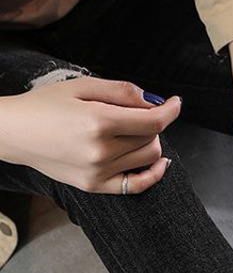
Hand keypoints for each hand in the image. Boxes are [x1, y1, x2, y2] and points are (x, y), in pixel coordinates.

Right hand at [0, 76, 181, 193]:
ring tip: (131, 132)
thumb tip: (155, 101)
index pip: (152, 120)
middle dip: (151, 123)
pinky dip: (153, 174)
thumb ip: (122, 91)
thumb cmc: (45, 105)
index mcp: (98, 121)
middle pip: (151, 138)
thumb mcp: (81, 86)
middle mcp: (101, 150)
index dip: (170, 110)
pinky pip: (137, 186)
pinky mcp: (96, 186)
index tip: (176, 103)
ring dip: (149, 143)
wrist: (14, 132)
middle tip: (134, 114)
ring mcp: (99, 172)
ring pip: (148, 158)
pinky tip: (159, 163)